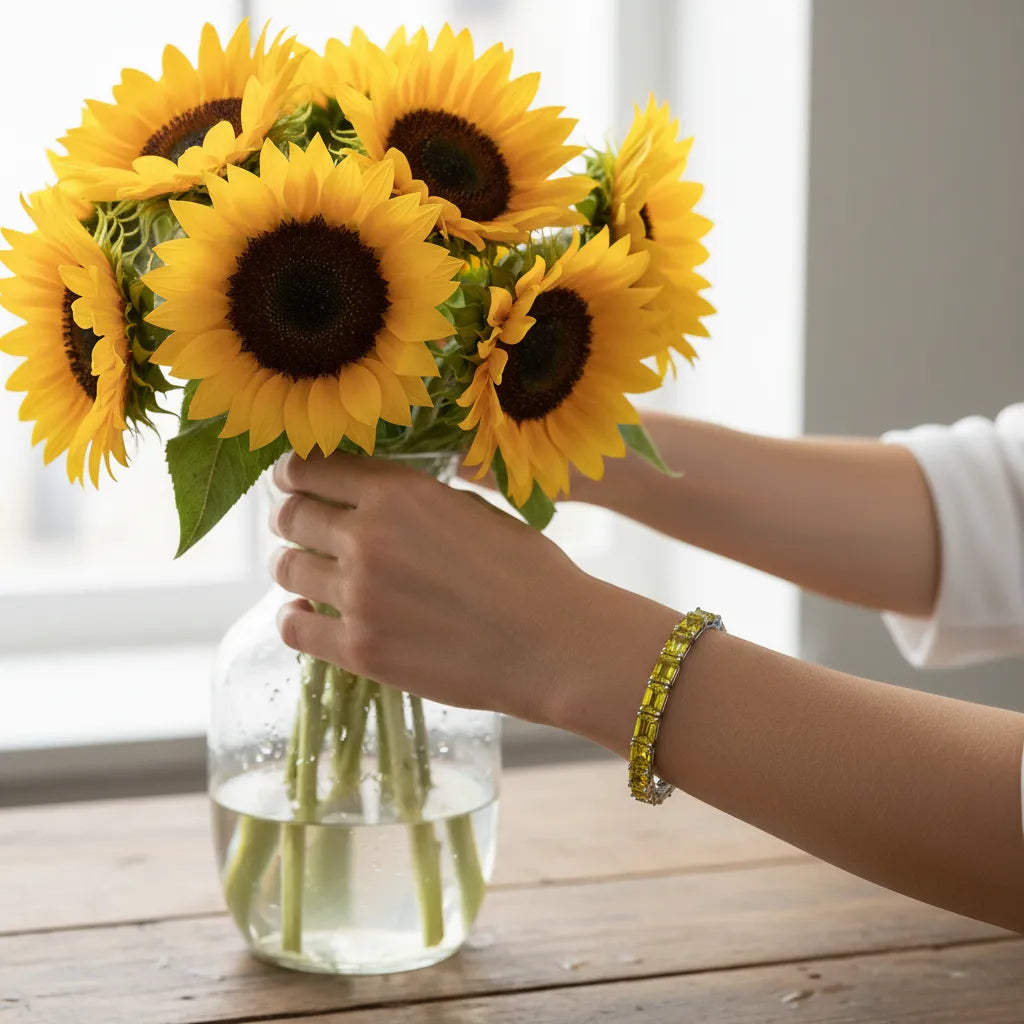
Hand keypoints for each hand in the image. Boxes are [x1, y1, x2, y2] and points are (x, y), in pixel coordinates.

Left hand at [269, 451, 681, 747]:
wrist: (554, 642)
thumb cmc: (528, 572)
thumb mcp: (471, 510)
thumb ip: (412, 502)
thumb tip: (371, 502)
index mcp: (397, 492)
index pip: (310, 468)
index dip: (296, 474)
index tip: (296, 483)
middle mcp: (367, 536)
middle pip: (289, 515)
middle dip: (293, 519)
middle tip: (305, 530)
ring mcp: (358, 595)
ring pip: (286, 567)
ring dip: (296, 566)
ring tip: (313, 574)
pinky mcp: (359, 649)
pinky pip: (292, 626)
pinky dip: (294, 617)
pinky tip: (306, 614)